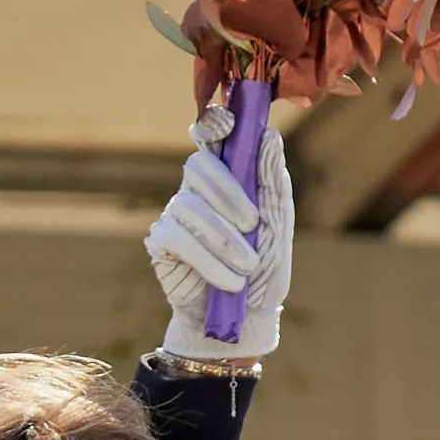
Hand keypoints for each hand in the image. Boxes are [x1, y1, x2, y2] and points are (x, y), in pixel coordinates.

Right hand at [148, 98, 292, 362]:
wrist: (246, 318)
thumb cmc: (265, 269)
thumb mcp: (278, 226)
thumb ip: (273, 182)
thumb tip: (269, 136)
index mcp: (228, 178)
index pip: (213, 138)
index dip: (215, 123)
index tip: (228, 122)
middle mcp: (197, 190)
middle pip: (197, 166)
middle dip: (227, 192)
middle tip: (252, 224)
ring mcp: (175, 213)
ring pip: (188, 206)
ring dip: (223, 238)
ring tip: (247, 267)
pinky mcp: (161, 242)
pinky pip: (177, 237)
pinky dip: (208, 260)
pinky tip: (229, 281)